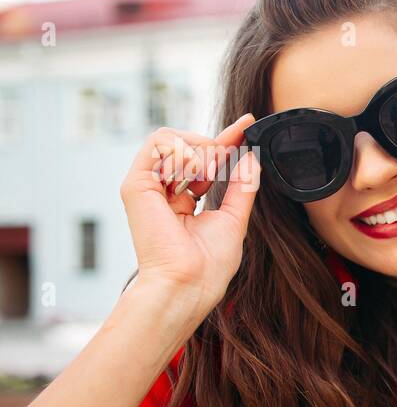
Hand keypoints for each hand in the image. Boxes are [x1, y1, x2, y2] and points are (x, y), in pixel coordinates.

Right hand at [121, 115, 260, 318]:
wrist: (190, 282)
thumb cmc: (210, 263)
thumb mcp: (234, 217)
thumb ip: (242, 186)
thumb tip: (250, 156)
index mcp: (183, 200)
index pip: (204, 160)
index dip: (226, 139)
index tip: (247, 124)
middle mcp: (163, 191)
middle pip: (188, 144)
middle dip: (214, 145)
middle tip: (225, 162)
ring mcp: (148, 186)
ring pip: (171, 138)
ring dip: (199, 150)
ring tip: (207, 175)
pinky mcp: (136, 184)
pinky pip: (159, 143)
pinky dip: (183, 151)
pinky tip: (195, 173)